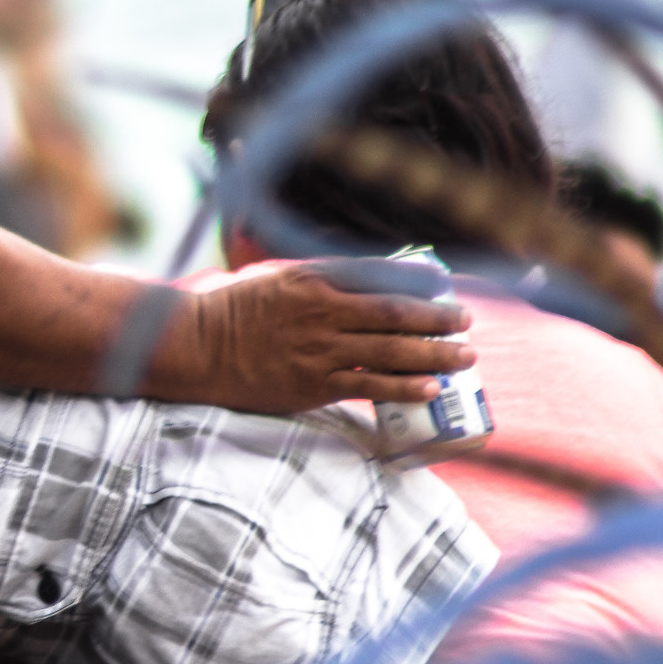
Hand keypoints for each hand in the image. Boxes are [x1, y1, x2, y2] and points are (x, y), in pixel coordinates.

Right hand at [181, 261, 474, 411]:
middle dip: (437, 319)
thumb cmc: (236, 312)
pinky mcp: (313, 385)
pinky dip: (402, 386)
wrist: (197, 348)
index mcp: (316, 279)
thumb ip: (323, 280)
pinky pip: (368, 386)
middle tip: (465, 322)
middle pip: (396, 314)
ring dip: (434, 354)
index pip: (382, 276)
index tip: (443, 286)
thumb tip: (368, 284)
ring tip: (464, 357)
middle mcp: (323, 312)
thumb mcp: (281, 278)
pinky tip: (429, 388)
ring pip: (390, 352)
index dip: (419, 282)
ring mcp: (319, 350)